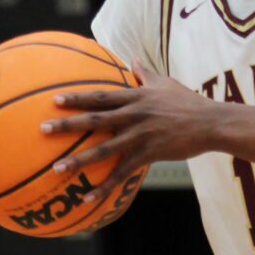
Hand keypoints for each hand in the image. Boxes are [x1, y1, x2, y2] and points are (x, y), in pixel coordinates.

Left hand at [39, 65, 221, 184]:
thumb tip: (132, 57)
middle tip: (43, 129)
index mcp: (135, 97)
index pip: (100, 96)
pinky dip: (106, 186)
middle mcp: (134, 115)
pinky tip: (89, 197)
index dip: (76, 98)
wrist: (211, 123)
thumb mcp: (165, 83)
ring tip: (58, 168)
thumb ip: (144, 73)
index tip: (54, 100)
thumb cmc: (188, 102)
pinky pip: (123, 172)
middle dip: (67, 125)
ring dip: (79, 159)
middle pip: (95, 120)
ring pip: (104, 149)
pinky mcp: (149, 154)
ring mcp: (141, 135)